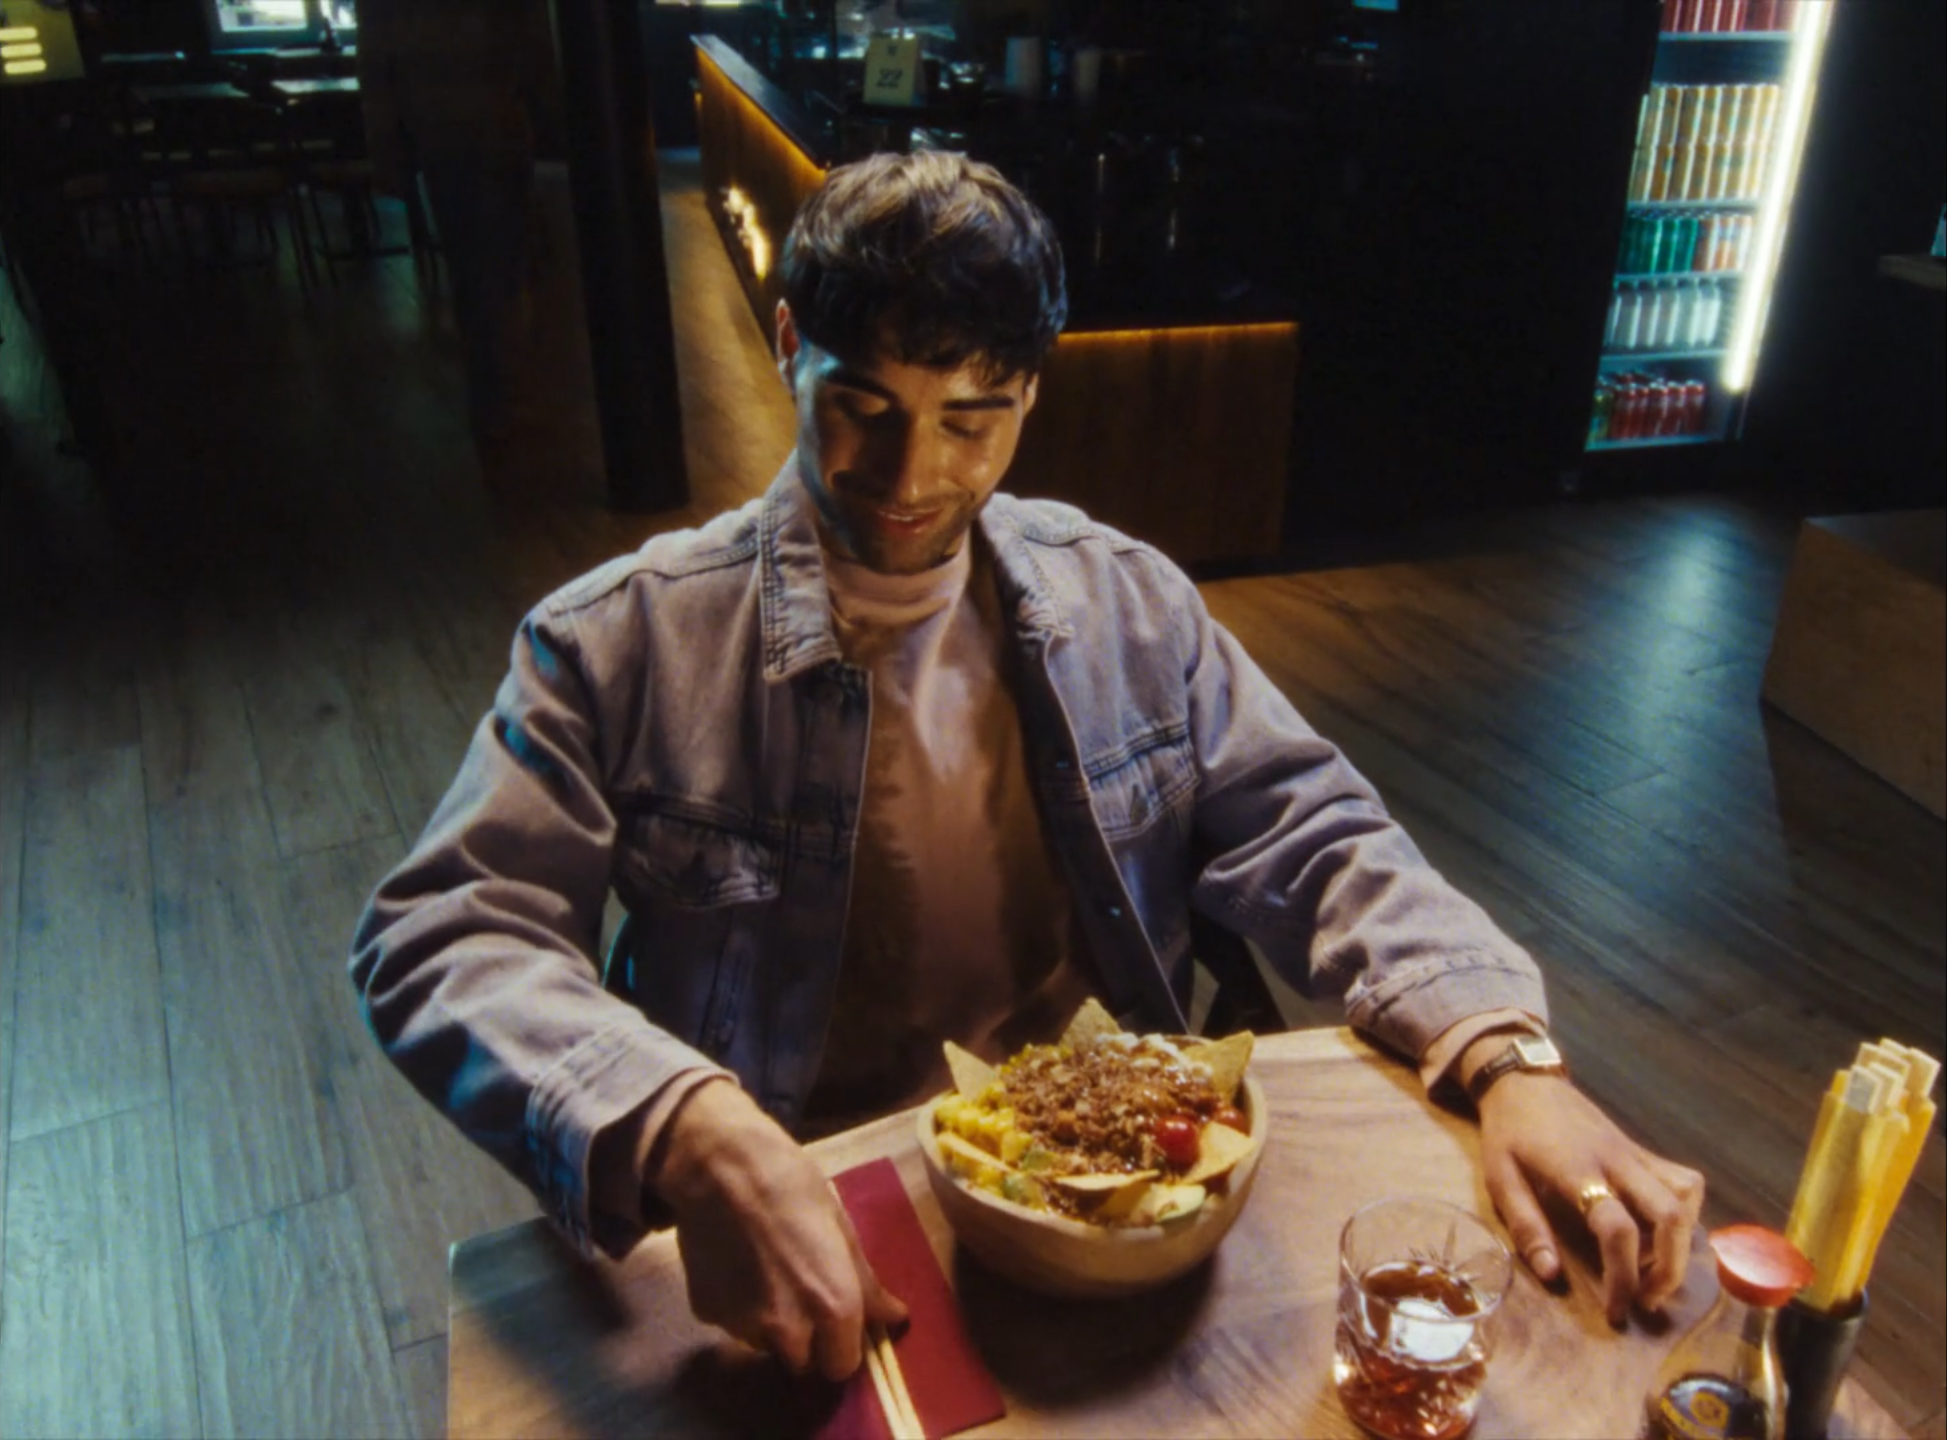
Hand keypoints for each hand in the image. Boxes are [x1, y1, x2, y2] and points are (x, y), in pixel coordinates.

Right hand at [653, 1080, 907, 1378]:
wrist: (720, 1164)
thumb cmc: (793, 1185)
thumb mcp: (841, 1227)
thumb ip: (867, 1284)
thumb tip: (895, 1317)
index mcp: (833, 1308)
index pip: (842, 1365)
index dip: (841, 1344)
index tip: (837, 1321)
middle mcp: (788, 1330)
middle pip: (803, 1363)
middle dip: (806, 1341)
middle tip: (800, 1294)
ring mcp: (742, 1326)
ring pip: (764, 1344)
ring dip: (770, 1324)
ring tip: (765, 1270)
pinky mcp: (707, 1314)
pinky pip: (731, 1322)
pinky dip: (737, 1305)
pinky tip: (736, 1262)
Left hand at [1474, 1069, 1704, 1326]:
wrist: (1524, 1080)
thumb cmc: (1508, 1133)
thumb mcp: (1500, 1178)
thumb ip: (1527, 1226)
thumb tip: (1551, 1274)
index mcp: (1578, 1170)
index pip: (1617, 1229)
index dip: (1623, 1277)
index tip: (1617, 1310)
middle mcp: (1617, 1161)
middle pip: (1670, 1216)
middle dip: (1670, 1270)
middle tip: (1647, 1301)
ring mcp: (1635, 1152)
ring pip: (1686, 1198)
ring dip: (1680, 1242)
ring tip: (1653, 1269)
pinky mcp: (1642, 1149)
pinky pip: (1683, 1180)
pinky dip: (1684, 1212)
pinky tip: (1658, 1230)